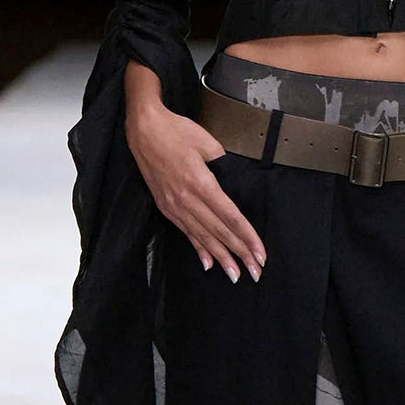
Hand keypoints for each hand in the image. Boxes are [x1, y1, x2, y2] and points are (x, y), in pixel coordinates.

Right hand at [125, 97, 266, 283]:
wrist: (143, 130)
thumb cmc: (175, 131)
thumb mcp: (207, 142)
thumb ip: (223, 165)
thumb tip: (235, 182)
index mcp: (201, 183)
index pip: (231, 218)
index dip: (248, 238)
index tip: (260, 253)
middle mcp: (187, 199)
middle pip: (219, 232)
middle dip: (240, 254)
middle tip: (255, 272)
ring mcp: (175, 205)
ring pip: (203, 237)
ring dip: (221, 258)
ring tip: (235, 274)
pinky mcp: (166, 207)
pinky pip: (186, 232)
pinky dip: (199, 249)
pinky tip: (208, 263)